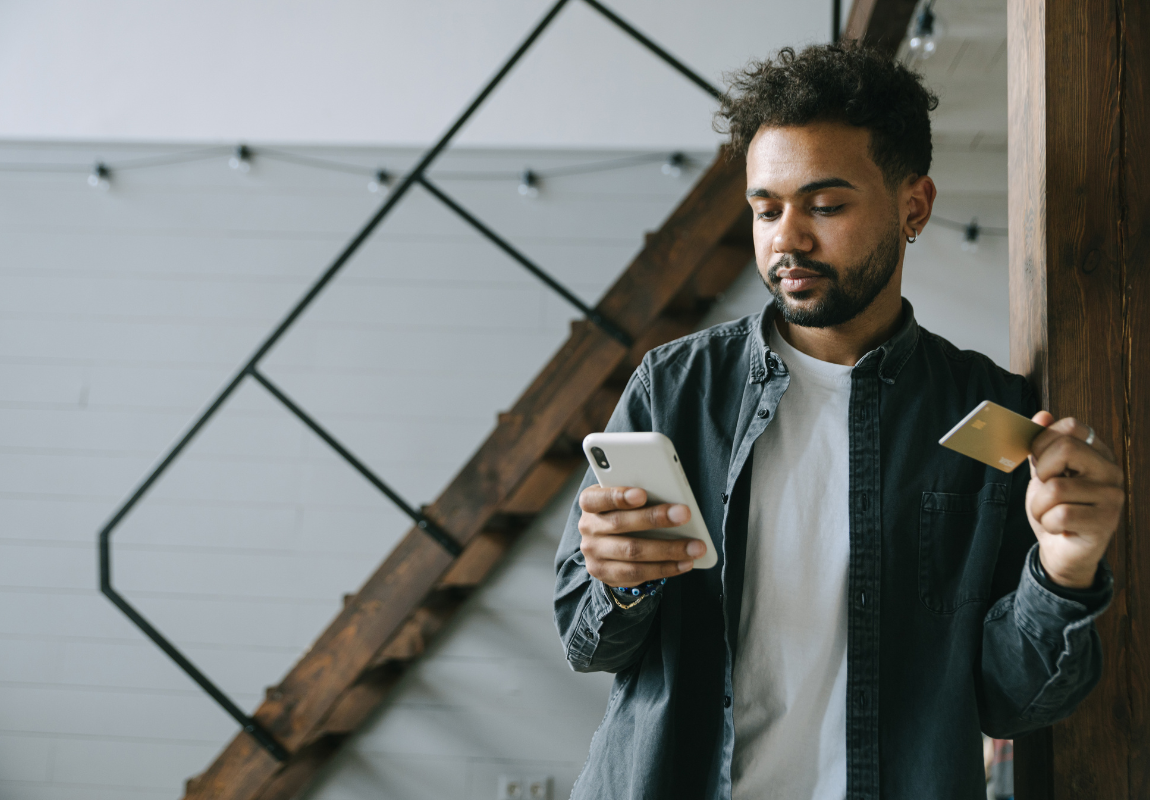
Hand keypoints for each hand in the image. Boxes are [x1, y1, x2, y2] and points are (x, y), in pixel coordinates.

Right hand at [577, 485, 703, 586]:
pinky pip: (637, 573)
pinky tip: (685, 563)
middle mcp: (588, 528)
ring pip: (632, 552)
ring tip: (695, 546)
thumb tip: (671, 498)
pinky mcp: (606, 574)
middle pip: (620, 523)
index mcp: (590, 503)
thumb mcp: (624, 499)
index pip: (598, 498)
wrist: (606, 543)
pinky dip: (665, 568)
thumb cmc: (624, 512)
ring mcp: (594, 553)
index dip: (618, 496)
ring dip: (668, 549)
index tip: (642, 494)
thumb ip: (639, 497)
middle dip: (655, 518)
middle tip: (684, 514)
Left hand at [1026, 412, 1124, 588]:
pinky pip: (1060, 514)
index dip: (1043, 441)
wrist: (1061, 551)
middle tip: (1045, 489)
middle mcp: (1111, 471)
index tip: (1039, 461)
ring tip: (1049, 514)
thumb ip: (1041, 447)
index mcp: (1097, 453)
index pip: (1071, 426)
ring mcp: (1112, 496)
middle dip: (1041, 472)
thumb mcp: (1043, 474)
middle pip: (1065, 449)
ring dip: (1039, 506)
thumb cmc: (1053, 508)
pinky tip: (1059, 527)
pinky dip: (1048, 522)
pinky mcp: (1106, 522)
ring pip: (1056, 488)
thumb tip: (1041, 415)